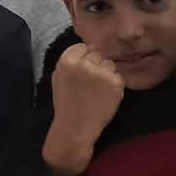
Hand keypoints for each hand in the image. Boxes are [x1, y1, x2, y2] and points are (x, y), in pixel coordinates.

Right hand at [43, 44, 125, 175]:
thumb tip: (87, 48)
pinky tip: (105, 96)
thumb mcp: (58, 78)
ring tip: (98, 90)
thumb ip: (70, 61)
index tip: (83, 71)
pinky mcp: (115, 83)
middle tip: (91, 83)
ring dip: (106, 73)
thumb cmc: (65, 103)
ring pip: (109, 63)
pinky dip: (114, 85)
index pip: (83, 46)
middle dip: (96, 64)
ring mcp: (102, 73)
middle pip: (97, 53)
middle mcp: (85, 63)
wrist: (75, 128)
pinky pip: (118, 76)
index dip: (84, 58)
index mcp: (67, 61)